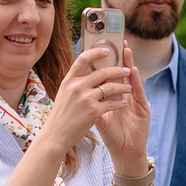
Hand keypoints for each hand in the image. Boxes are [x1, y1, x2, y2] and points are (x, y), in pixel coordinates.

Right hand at [43, 44, 138, 160]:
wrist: (56, 135)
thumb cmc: (61, 116)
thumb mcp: (64, 94)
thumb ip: (76, 83)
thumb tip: (90, 73)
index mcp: (69, 80)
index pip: (83, 59)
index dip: (96, 52)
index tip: (106, 50)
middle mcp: (77, 87)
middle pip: (102, 72)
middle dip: (118, 70)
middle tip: (126, 71)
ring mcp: (86, 98)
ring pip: (111, 87)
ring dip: (122, 87)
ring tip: (128, 88)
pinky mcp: (94, 111)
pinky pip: (112, 103)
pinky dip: (119, 102)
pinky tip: (123, 102)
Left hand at [95, 40, 152, 169]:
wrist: (124, 153)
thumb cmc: (112, 136)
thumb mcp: (98, 117)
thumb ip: (91, 102)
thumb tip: (77, 89)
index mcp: (115, 97)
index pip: (110, 75)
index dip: (107, 62)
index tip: (101, 47)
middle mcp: (127, 96)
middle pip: (121, 73)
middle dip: (119, 57)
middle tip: (116, 41)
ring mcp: (136, 101)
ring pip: (132, 79)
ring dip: (129, 64)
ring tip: (126, 49)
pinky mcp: (144, 108)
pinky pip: (139, 92)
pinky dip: (136, 81)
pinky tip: (133, 70)